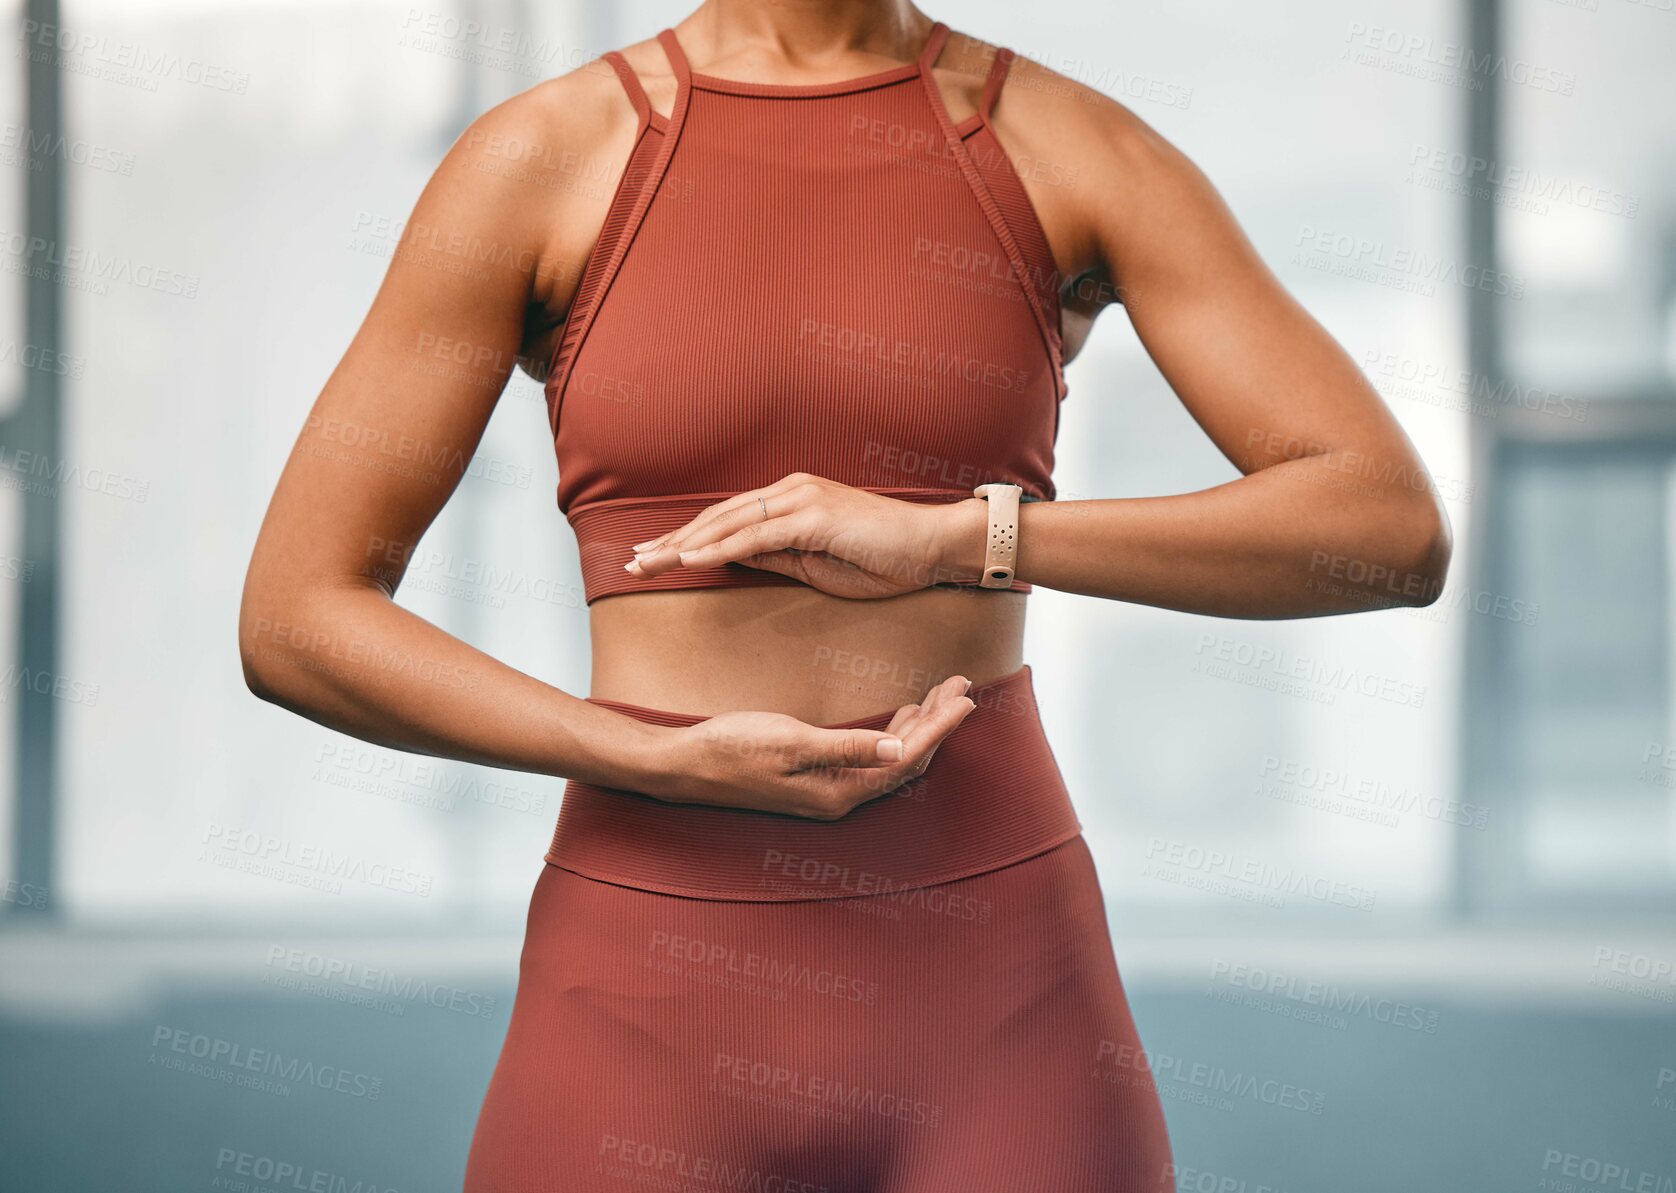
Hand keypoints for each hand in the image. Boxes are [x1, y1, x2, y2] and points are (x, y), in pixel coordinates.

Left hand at [624, 472, 987, 598]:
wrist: (933, 547)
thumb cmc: (884, 559)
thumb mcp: (817, 564)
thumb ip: (775, 557)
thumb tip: (732, 560)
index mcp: (791, 500)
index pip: (727, 520)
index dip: (687, 539)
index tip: (653, 557)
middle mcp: (791, 491)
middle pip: (717, 517)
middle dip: (671, 540)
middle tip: (632, 562)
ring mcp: (802, 499)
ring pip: (728, 523)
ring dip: (684, 544)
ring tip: (648, 563)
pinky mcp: (814, 516)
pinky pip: (756, 535)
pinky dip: (720, 548)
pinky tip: (690, 561)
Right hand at [643, 674, 976, 818]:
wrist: (683, 765)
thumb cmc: (732, 749)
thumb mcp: (791, 742)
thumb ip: (848, 749)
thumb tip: (899, 753)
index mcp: (840, 792)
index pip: (906, 760)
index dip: (940, 729)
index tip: (967, 699)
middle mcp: (841, 796)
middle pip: (906, 761)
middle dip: (937, 723)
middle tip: (961, 687)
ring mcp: (828, 788)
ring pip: (890, 758)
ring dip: (917, 726)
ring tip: (941, 694)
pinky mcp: (815, 776)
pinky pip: (870, 757)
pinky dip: (891, 733)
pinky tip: (900, 714)